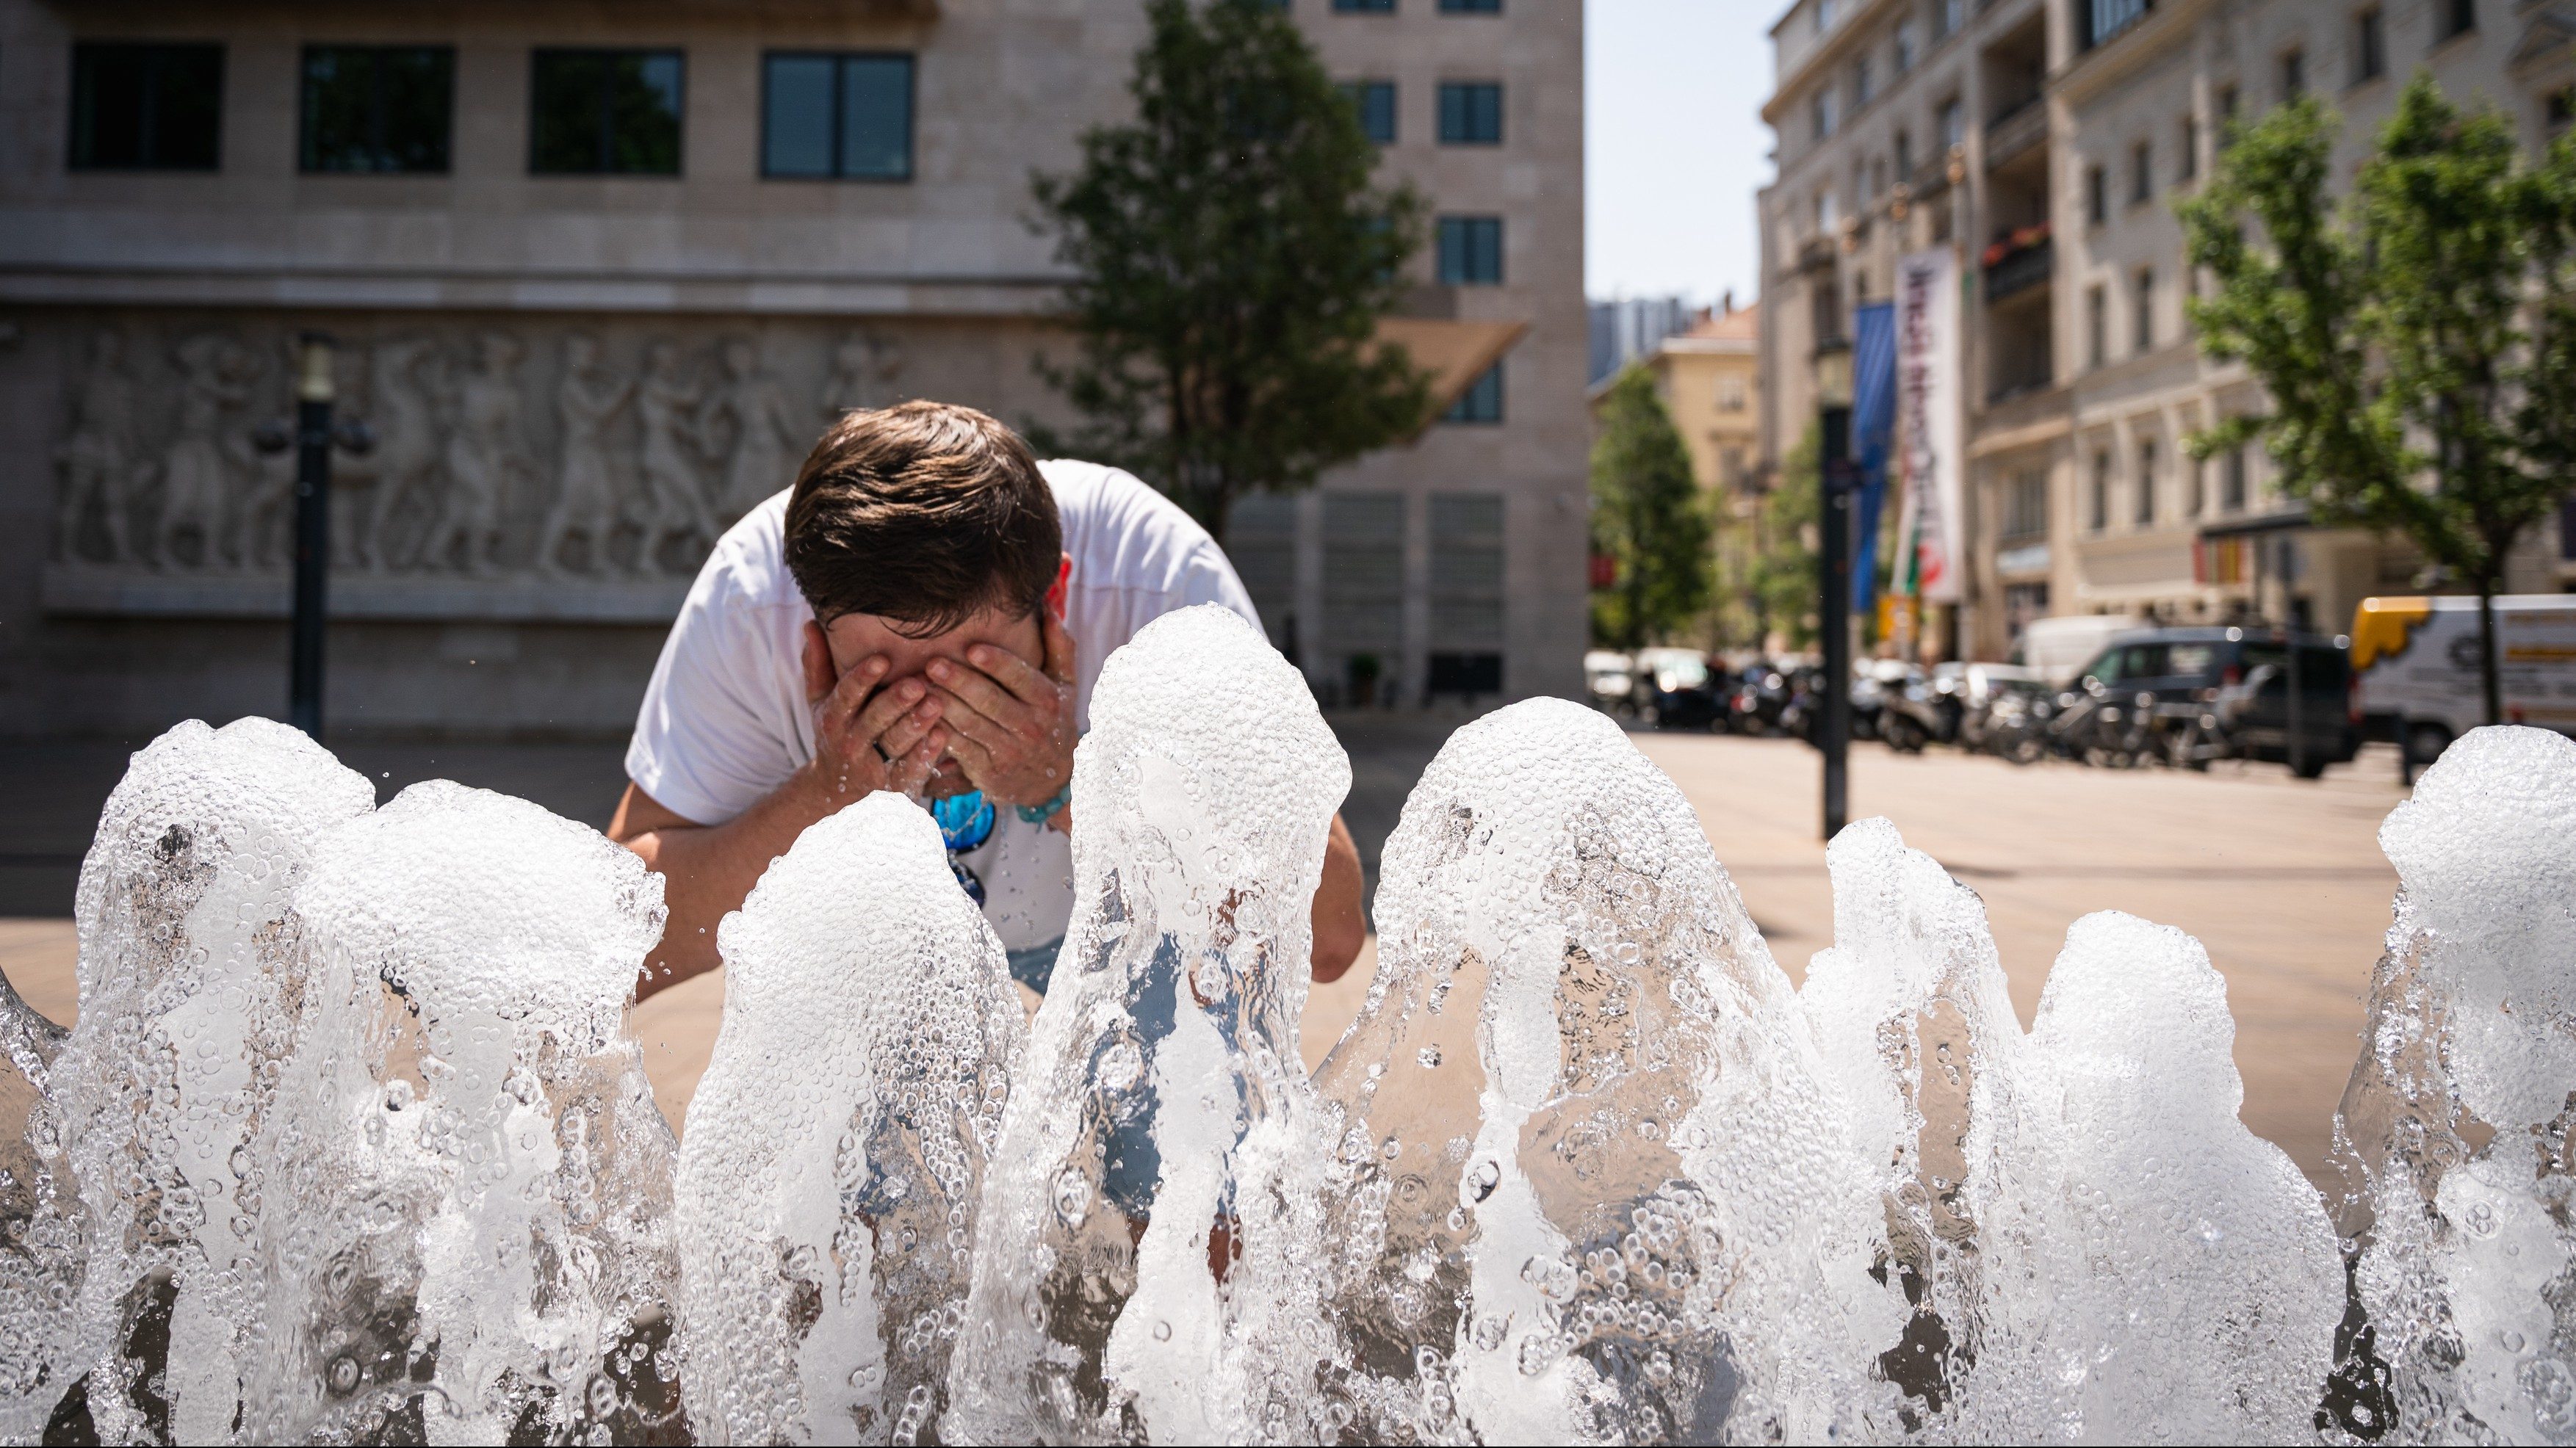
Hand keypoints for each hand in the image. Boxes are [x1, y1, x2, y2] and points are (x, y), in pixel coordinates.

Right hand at [797, 621, 946, 804]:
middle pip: (874, 720)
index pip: (846, 695)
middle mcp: (850, 743)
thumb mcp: (821, 703)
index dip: (862, 678)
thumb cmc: (836, 734)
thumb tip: (811, 623)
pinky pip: (912, 771)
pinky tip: (944, 736)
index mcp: (833, 718)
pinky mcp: (894, 787)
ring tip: (937, 703)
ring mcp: (873, 767)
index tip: (881, 659)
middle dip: (895, 702)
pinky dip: (927, 756)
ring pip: (896, 744)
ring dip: (917, 724)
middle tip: (918, 683)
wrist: (838, 794)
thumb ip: (818, 665)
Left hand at [922, 612, 1078, 819]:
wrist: (1052, 780)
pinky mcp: (988, 772)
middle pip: (990, 700)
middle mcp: (1031, 727)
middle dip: (959, 681)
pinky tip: (919, 715)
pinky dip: (938, 732)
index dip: (996, 663)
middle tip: (932, 663)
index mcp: (1048, 700)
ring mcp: (1008, 751)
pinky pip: (959, 748)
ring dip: (942, 704)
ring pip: (970, 724)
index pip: (1021, 677)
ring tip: (917, 686)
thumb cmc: (1054, 720)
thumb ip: (1060, 647)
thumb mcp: (1066, 685)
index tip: (971, 647)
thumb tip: (1047, 609)